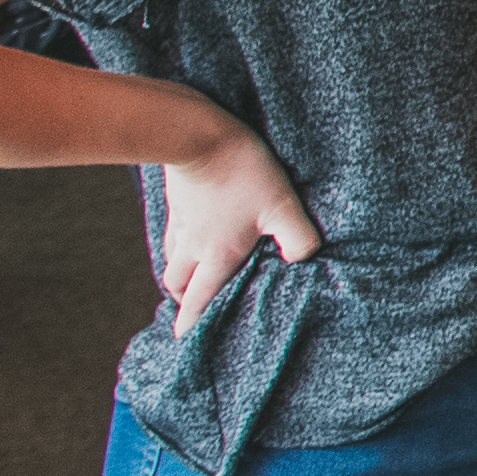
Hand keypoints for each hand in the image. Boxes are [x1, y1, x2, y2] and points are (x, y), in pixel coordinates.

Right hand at [157, 123, 320, 323]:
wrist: (197, 134)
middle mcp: (193, 246)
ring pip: (172, 261)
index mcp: (217, 255)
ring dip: (179, 275)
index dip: (191, 323)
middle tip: (192, 310)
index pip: (199, 300)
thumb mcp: (283, 206)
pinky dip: (178, 246)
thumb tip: (304, 259)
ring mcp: (181, 224)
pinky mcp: (177, 203)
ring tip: (191, 279)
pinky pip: (173, 235)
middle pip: (178, 285)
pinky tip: (191, 237)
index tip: (183, 341)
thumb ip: (299, 238)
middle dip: (184, 302)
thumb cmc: (243, 172)